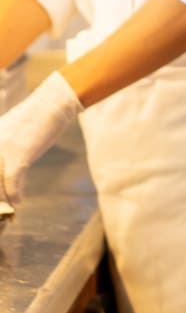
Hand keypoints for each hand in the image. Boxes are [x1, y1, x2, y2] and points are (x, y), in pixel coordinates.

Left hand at [0, 72, 82, 207]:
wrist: (54, 102)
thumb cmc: (36, 117)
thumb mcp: (11, 132)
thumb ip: (2, 151)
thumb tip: (2, 174)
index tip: (1, 198)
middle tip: (2, 210)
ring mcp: (2, 149)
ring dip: (2, 200)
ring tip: (8, 209)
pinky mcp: (19, 155)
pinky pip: (11, 182)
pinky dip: (15, 195)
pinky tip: (19, 201)